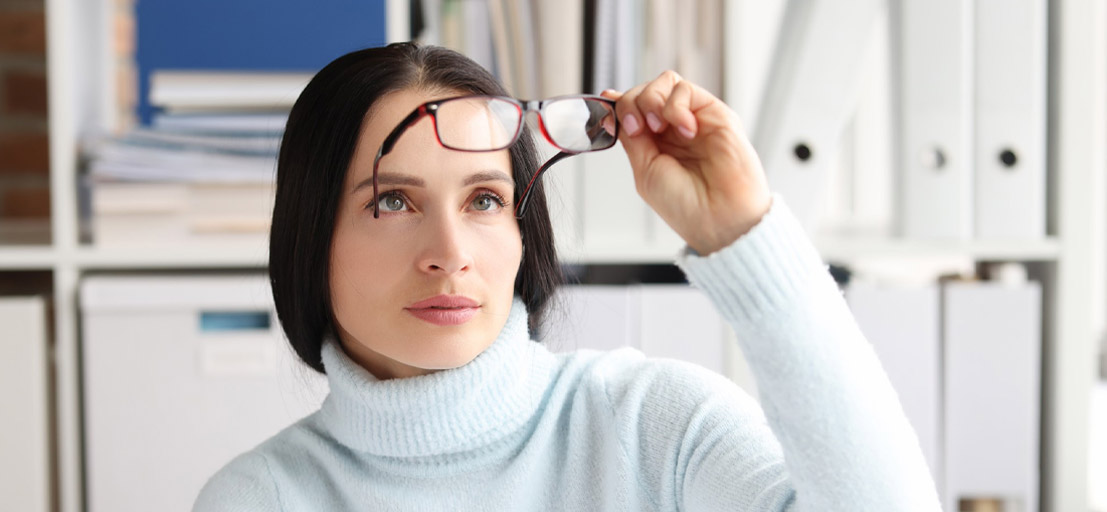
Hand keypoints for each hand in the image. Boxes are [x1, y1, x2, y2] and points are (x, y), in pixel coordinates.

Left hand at [602, 71, 771, 255]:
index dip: (618, 104)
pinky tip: (685, 130)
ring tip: (658, 128)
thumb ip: (632, 137)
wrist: (719, 218)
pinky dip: (676, 106)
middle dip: (632, 104)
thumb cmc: (686, 205)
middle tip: (637, 129)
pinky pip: (686, 90)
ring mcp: (694, 118)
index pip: (633, 108)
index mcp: (655, 144)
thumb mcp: (645, 170)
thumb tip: (613, 109)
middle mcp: (674, 128)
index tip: (607, 111)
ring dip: (652, 100)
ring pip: (665, 82)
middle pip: (645, 91)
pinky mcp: (715, 113)